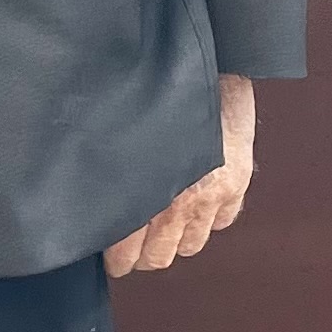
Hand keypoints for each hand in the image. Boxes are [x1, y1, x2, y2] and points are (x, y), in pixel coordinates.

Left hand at [104, 74, 256, 278]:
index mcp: (146, 190)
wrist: (211, 71)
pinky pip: (221, 224)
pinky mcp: (236, 187)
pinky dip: (209, 219)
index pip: (126, 251)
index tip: (112, 258)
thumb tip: (95, 209)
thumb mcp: (127, 138)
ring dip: (177, 240)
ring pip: (190, 247)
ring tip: (165, 225)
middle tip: (133, 247)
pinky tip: (197, 203)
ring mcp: (212, 196)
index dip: (116, 260)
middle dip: (143, 256)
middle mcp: (180, 200)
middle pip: (158, 257)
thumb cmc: (161, 98)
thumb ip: (119, 176)